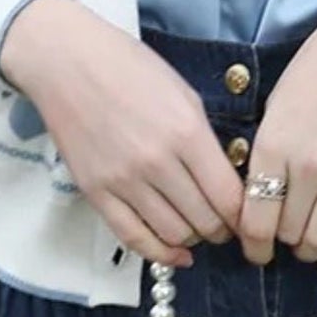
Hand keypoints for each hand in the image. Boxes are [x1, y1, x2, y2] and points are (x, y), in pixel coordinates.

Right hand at [0, 0, 245, 269]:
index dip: (245, 214)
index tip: (248, 215)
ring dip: (193, 239)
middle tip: (225, 224)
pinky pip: (133, 238)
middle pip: (204, 220)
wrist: (67, 62)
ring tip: (198, 229)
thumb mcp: (184, 95)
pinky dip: (160, 253)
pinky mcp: (96, 192)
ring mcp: (123, 181)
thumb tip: (225, 183)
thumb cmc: (131, 68)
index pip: (229, 197)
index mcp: (186, 132)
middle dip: (222, 228)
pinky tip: (176, 254)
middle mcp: (157, 162)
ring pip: (173, 234)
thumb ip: (206, 141)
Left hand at [236, 0, 316, 268]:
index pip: (254, 217)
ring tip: (310, 243)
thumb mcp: (280, 96)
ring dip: (312, 248)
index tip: (254, 247)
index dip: (251, 242)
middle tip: (283, 238)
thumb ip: (270, 145)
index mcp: (275, 141)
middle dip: (281, 241)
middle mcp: (308, 163)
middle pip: (286, 232)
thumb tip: (263, 189)